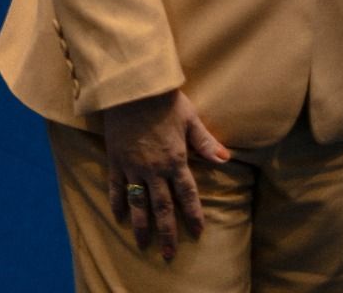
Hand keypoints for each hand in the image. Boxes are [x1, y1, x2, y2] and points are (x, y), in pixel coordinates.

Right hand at [105, 89, 230, 259]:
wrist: (133, 88)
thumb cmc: (165, 100)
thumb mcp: (190, 119)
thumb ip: (206, 142)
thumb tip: (226, 159)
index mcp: (176, 159)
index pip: (187, 193)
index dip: (193, 214)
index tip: (197, 232)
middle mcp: (155, 169)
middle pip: (162, 206)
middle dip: (167, 232)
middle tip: (169, 254)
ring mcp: (133, 167)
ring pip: (139, 204)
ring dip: (142, 226)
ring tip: (144, 245)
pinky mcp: (116, 161)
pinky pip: (117, 188)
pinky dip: (118, 204)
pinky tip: (120, 218)